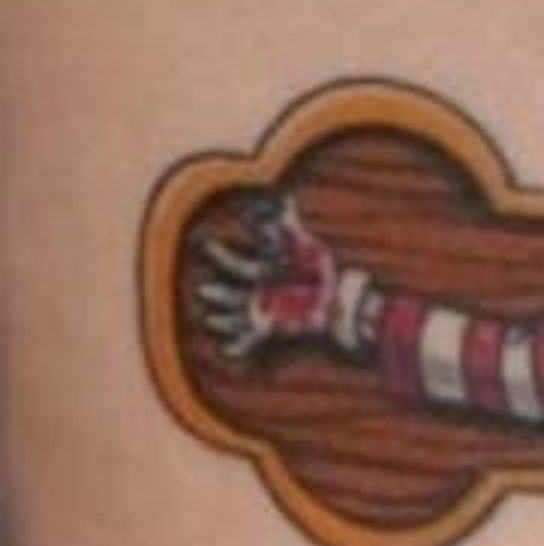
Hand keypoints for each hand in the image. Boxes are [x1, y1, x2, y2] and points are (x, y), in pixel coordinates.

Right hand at [198, 193, 348, 359]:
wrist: (337, 301)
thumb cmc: (319, 273)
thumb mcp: (301, 245)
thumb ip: (287, 221)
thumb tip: (282, 193)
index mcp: (262, 275)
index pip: (236, 265)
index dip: (220, 255)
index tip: (203, 241)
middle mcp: (259, 295)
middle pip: (230, 294)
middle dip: (217, 292)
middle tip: (203, 290)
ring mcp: (264, 314)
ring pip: (234, 318)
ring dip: (222, 320)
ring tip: (210, 320)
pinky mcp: (272, 332)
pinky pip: (251, 343)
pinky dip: (239, 348)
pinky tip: (228, 352)